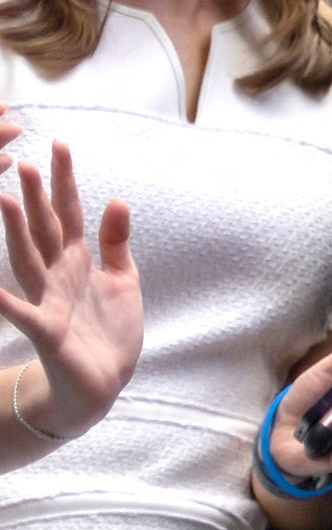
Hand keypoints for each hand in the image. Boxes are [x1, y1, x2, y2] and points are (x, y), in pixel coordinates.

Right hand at [1, 133, 141, 439]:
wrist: (102, 383)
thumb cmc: (109, 331)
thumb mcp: (122, 279)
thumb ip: (117, 242)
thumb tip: (118, 199)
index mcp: (77, 261)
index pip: (68, 213)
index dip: (65, 181)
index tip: (59, 145)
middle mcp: (57, 276)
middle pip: (43, 229)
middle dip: (36, 197)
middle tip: (23, 161)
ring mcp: (48, 301)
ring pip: (28, 260)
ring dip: (17, 233)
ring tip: (7, 202)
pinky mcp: (47, 331)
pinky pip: (22, 312)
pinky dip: (5, 299)